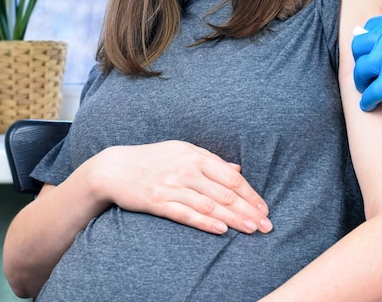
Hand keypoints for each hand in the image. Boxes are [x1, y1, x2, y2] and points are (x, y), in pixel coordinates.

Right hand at [91, 140, 272, 234]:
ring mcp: (171, 186)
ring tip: (252, 229)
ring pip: (210, 205)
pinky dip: (205, 223)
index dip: (251, 194)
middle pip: (225, 193)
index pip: (231, 177)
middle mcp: (186, 169)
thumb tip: (238, 170)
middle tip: (267, 224)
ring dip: (233, 219)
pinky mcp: (157, 202)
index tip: (265, 208)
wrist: (114, 168)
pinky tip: (221, 230)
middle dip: (249, 210)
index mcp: (195, 155)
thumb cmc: (153, 159)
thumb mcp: (182, 152)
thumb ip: (211, 161)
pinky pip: (186, 214)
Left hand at [352, 11, 381, 110]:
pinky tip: (369, 106)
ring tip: (366, 89)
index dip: (368, 41)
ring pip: (361, 71)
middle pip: (359, 47)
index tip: (370, 50)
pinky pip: (371, 93)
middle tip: (365, 70)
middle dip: (359, 59)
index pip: (371, 27)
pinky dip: (367, 101)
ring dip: (361, 82)